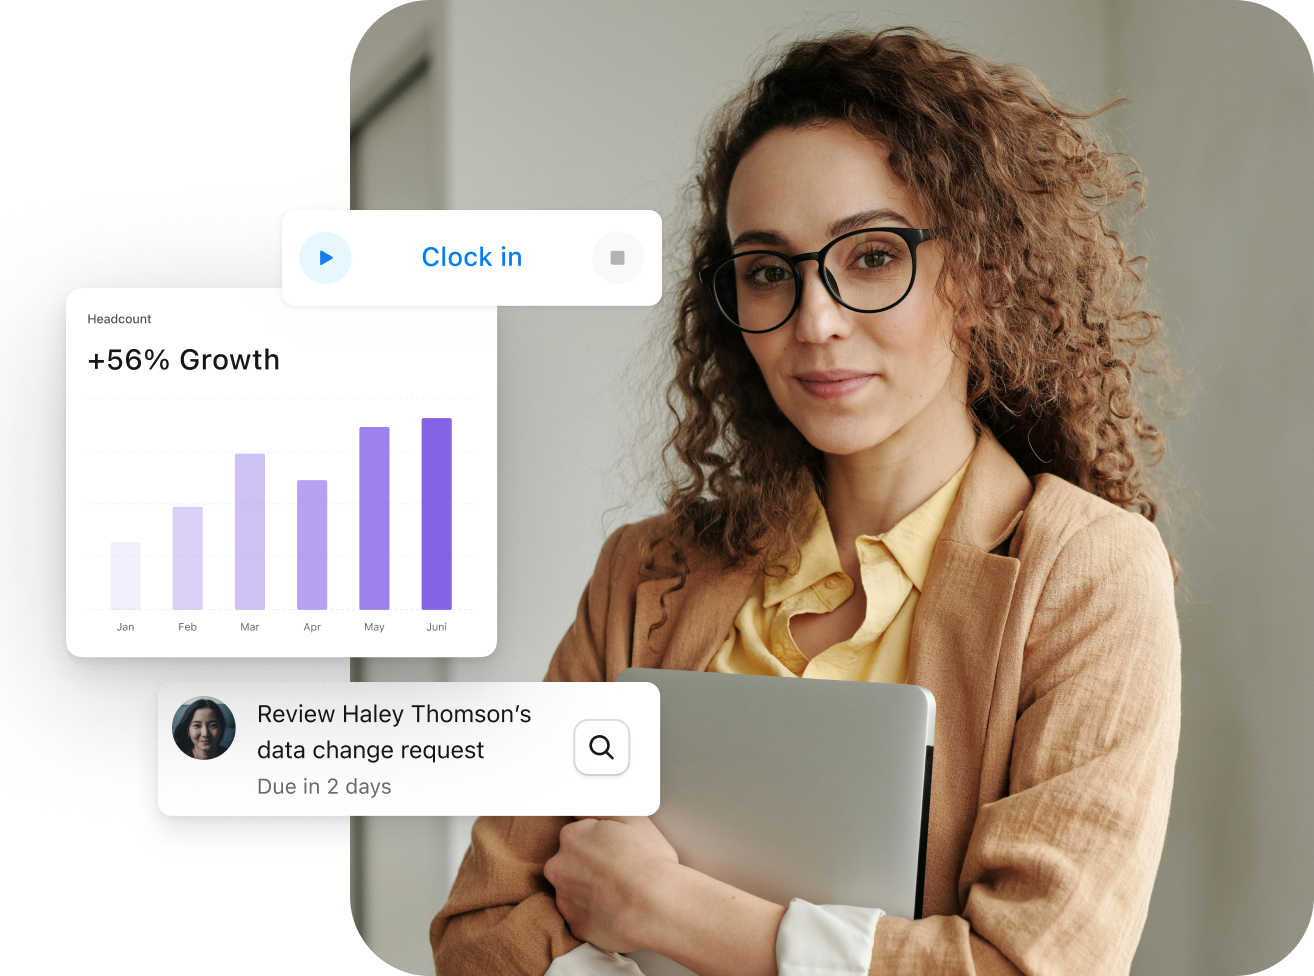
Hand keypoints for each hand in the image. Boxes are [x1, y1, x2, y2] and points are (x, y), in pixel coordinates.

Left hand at [543, 815, 680, 952]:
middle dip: (589, 868)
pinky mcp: (575, 925)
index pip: (577, 837)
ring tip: (620, 894)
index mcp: (572, 838)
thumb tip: (587, 810)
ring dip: (591, 893)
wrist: (655, 905)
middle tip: (618, 873)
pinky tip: (616, 911)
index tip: (613, 852)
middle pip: (570, 864)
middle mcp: (560, 867)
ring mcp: (565, 898)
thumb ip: (603, 811)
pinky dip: (596, 916)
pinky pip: (583, 918)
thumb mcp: (632, 819)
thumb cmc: (648, 863)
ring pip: (574, 892)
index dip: (598, 844)